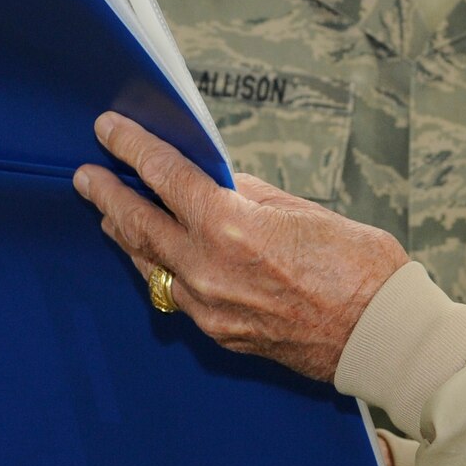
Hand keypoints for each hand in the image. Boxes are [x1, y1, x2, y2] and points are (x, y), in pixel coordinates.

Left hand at [73, 112, 409, 380]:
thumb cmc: (358, 267)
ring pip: (149, 264)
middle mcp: (207, 268)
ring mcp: (209, 307)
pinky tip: (154, 258)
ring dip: (127, 235)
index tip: (109, 129)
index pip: (164, 175)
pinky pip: (174, 294)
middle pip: (139, 223)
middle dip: (108, 194)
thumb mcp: (302, 211)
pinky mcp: (219, 333)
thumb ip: (249, 197)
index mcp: (230, 226)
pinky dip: (158, 269)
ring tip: (110, 214)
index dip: (132, 147)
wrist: (380, 336)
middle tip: (86, 175)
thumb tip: (218, 184)